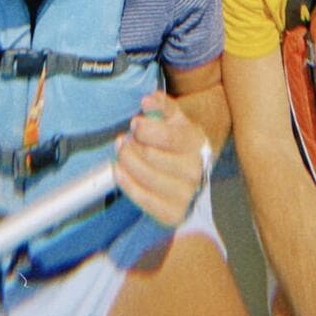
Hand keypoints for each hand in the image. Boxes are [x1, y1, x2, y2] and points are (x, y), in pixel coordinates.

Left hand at [115, 92, 207, 227]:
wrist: (190, 174)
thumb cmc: (176, 143)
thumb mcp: (174, 119)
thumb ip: (161, 105)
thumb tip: (147, 101)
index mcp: (197, 143)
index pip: (167, 136)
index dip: (145, 129)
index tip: (134, 124)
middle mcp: (195, 171)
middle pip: (151, 156)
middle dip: (131, 145)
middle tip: (124, 140)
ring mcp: (186, 194)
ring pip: (145, 177)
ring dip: (126, 162)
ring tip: (122, 153)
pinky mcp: (173, 214)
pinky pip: (143, 200)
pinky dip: (127, 184)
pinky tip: (119, 171)